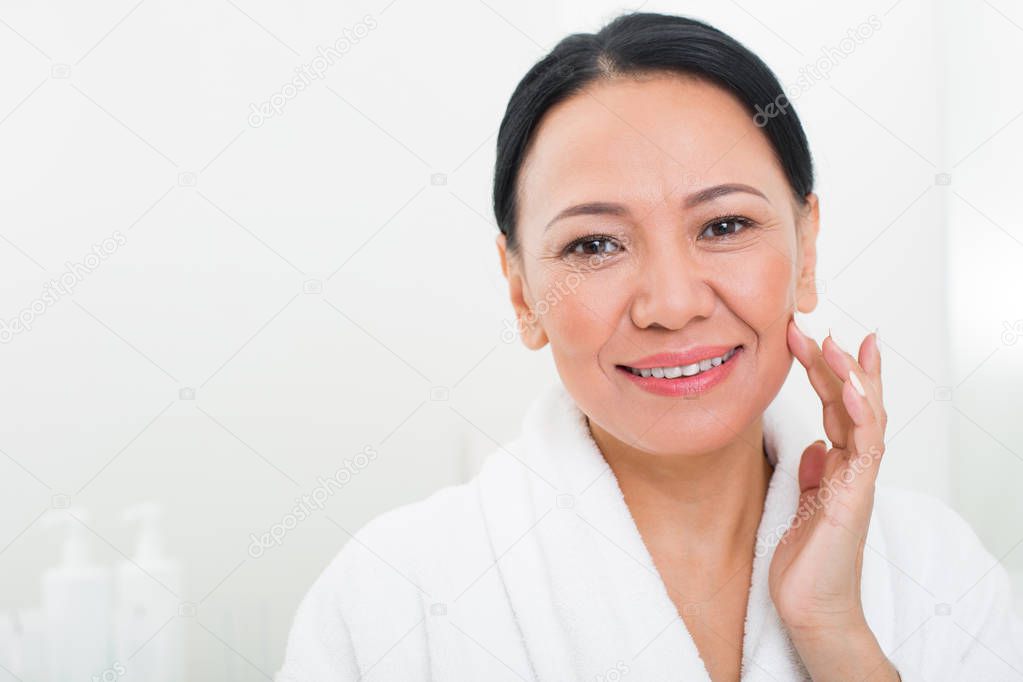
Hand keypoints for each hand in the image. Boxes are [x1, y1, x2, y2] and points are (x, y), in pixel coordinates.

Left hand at [768, 319, 896, 679]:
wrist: (811, 611)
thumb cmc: (806, 564)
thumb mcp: (800, 508)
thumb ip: (812, 475)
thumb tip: (815, 446)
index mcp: (838, 468)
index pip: (836, 410)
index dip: (827, 374)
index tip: (815, 339)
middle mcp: (852, 470)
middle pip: (851, 406)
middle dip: (836, 365)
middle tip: (817, 328)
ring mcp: (857, 483)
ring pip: (865, 419)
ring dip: (853, 379)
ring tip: (839, 345)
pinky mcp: (853, 500)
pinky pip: (863, 450)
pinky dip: (859, 417)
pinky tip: (849, 390)